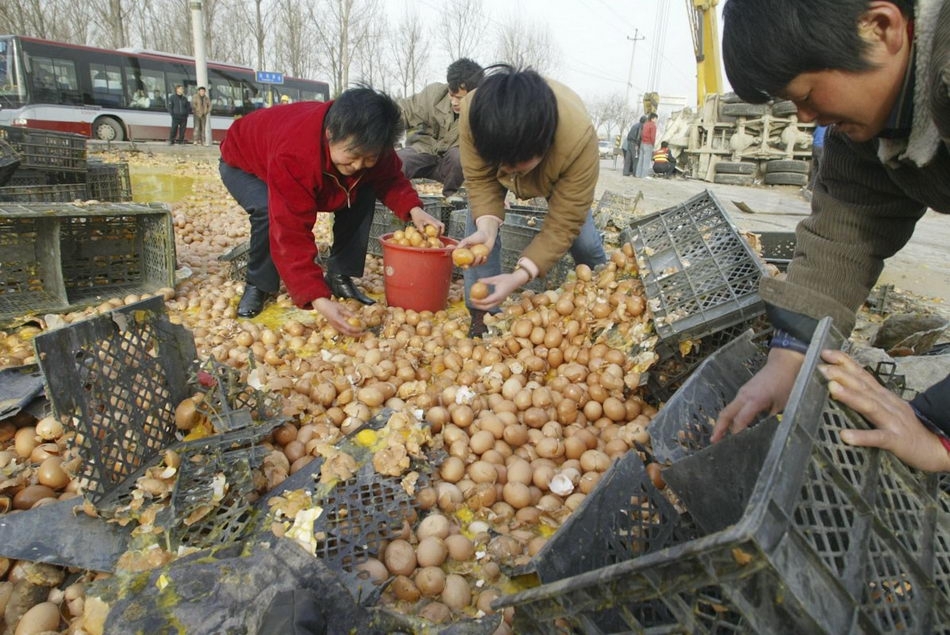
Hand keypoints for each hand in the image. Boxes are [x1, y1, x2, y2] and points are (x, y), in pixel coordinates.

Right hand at [313, 297, 362, 335]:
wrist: (321, 306)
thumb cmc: (331, 305)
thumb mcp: (341, 307)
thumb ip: (349, 313)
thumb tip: (357, 317)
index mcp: (338, 320)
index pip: (349, 328)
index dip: (356, 330)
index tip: (363, 328)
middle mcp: (336, 325)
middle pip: (348, 334)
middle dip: (357, 335)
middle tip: (365, 333)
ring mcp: (335, 327)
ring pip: (346, 334)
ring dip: (354, 334)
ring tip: (361, 333)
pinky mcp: (335, 327)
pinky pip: (343, 332)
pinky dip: (350, 332)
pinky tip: (354, 331)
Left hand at [408, 206, 443, 235]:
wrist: (416, 210)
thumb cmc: (416, 217)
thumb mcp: (418, 224)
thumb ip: (422, 231)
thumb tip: (426, 237)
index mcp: (431, 220)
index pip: (437, 227)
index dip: (437, 232)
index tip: (435, 237)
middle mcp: (434, 219)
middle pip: (442, 225)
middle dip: (442, 231)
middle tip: (439, 236)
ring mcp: (434, 219)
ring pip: (441, 224)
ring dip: (441, 230)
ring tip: (436, 235)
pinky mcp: (433, 219)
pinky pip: (438, 224)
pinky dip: (438, 228)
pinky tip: (433, 232)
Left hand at [469, 270, 527, 309]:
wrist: (517, 281)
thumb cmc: (507, 278)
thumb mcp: (496, 278)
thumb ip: (487, 280)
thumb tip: (478, 280)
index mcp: (498, 296)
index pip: (486, 301)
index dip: (477, 301)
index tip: (471, 298)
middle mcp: (499, 300)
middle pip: (487, 307)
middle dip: (478, 306)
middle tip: (471, 301)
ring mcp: (500, 301)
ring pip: (490, 306)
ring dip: (482, 305)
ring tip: (475, 301)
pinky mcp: (501, 300)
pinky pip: (492, 303)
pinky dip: (486, 302)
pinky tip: (481, 298)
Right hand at [712, 347, 802, 441]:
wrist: (782, 364)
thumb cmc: (785, 384)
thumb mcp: (783, 405)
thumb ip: (772, 418)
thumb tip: (767, 432)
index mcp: (754, 400)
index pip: (740, 419)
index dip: (736, 432)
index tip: (733, 444)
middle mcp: (744, 396)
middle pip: (726, 413)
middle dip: (719, 427)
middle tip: (713, 441)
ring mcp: (742, 392)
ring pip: (728, 409)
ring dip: (722, 422)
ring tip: (719, 436)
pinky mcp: (744, 391)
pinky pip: (733, 405)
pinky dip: (729, 416)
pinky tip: (731, 424)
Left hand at [819, 349, 949, 471]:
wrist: (938, 447)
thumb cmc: (907, 429)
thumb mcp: (888, 408)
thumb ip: (869, 398)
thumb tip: (842, 387)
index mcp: (884, 397)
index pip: (863, 375)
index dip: (845, 363)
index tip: (826, 353)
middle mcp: (888, 404)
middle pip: (864, 387)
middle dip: (842, 375)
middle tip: (821, 367)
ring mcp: (893, 421)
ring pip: (870, 406)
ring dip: (851, 396)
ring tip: (832, 389)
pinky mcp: (897, 441)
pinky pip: (878, 438)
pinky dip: (862, 436)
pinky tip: (846, 435)